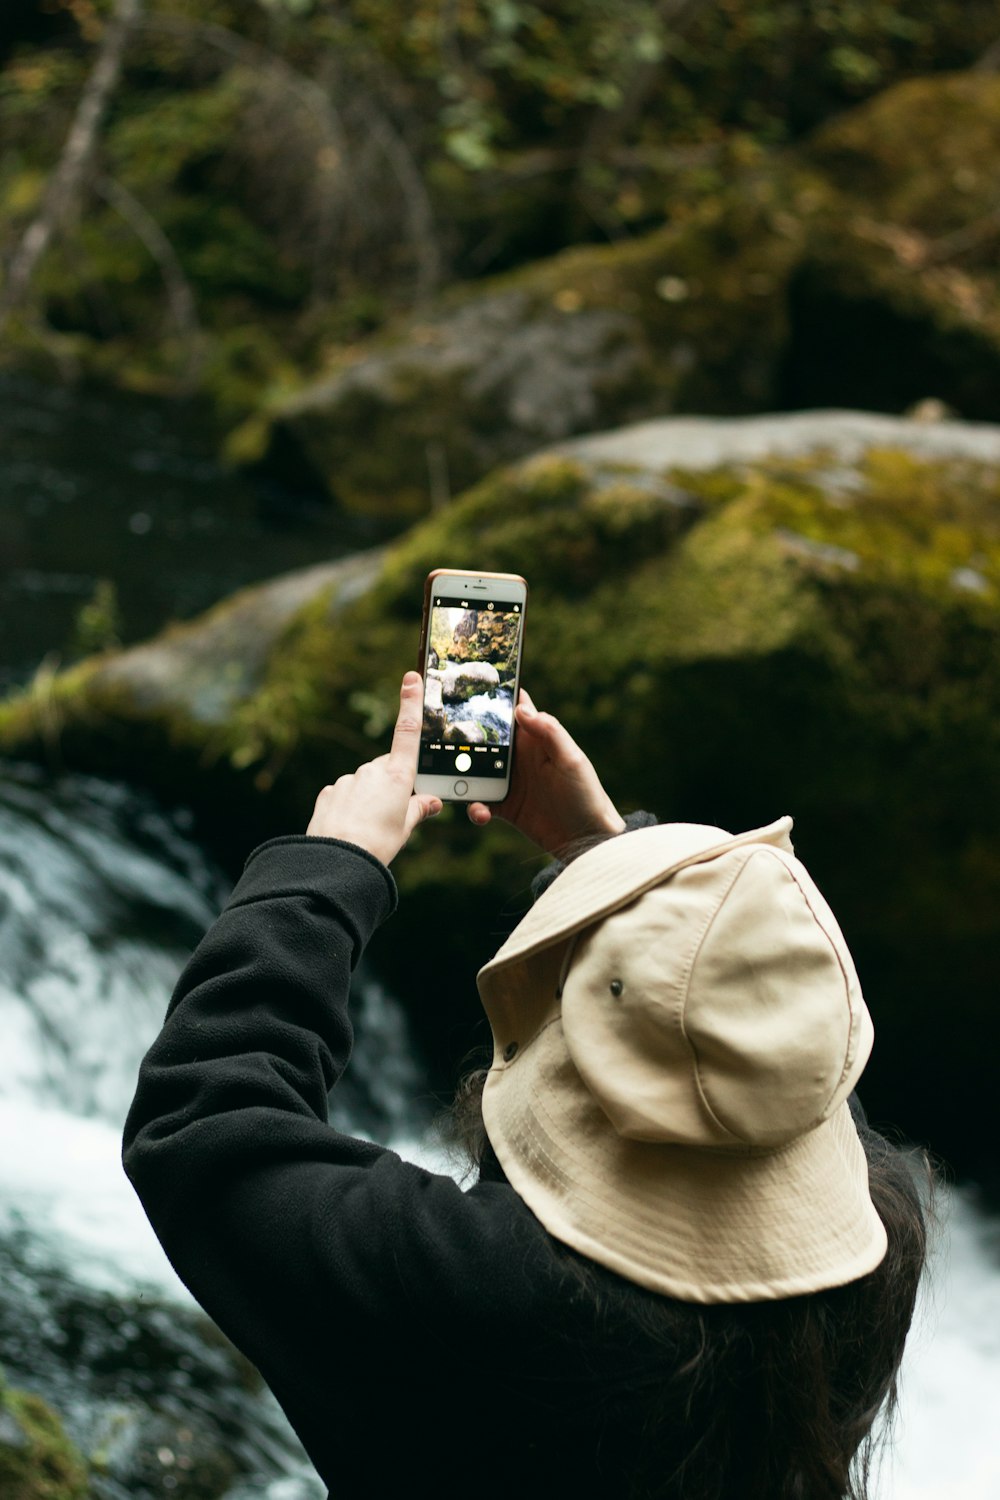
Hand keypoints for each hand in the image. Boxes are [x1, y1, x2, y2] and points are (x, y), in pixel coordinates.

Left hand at [306, 672, 441, 865]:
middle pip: (388, 768)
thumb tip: (432, 801)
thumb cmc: (378, 844)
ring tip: (371, 827)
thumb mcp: (406, 829)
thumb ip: (419, 809)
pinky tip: (351, 826)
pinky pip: (345, 794)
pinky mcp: (330, 791)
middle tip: (394, 814)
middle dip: (392, 783)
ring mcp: (348, 780)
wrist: (338, 859)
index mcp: (398, 776)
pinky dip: (350, 806)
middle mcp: (372, 771)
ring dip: (370, 798)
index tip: (411, 678)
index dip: (411, 703)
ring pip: (365, 783)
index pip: (408, 731)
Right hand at [467, 690, 624, 854]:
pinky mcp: (504, 806)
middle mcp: (519, 757)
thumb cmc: (586, 794)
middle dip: (465, 740)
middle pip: (485, 741)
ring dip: (464, 776)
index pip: (514, 710)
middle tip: (445, 743)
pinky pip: (480, 802)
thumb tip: (521, 708)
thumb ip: (550, 732)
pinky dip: (475, 807)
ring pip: (476, 771)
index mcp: (536, 740)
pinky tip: (481, 813)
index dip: (495, 698)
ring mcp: (510, 782)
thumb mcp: (572, 759)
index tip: (469, 691)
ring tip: (458, 783)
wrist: (586, 839)